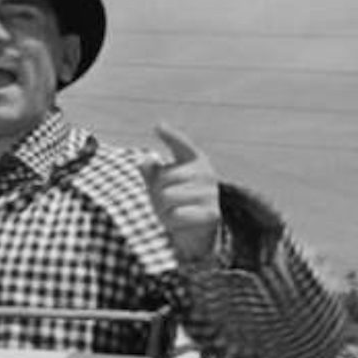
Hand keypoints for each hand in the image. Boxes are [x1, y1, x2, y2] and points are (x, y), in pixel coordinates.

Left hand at [138, 123, 220, 263]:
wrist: (196, 230)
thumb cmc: (176, 201)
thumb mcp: (160, 185)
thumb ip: (151, 172)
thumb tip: (145, 161)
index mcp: (194, 160)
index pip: (181, 145)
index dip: (170, 136)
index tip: (158, 126)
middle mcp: (206, 173)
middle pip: (162, 179)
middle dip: (156, 193)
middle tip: (166, 201)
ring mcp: (211, 192)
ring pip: (166, 197)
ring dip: (162, 208)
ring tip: (174, 210)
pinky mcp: (212, 213)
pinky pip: (176, 214)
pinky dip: (171, 220)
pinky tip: (181, 221)